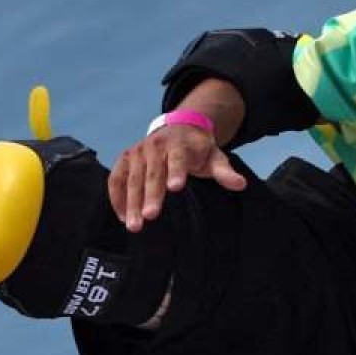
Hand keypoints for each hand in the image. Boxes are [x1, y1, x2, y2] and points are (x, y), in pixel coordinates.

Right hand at [108, 124, 245, 231]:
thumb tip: (239, 184)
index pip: (178, 158)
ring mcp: (137, 152)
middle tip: (150, 216)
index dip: (176, 171)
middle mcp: (155, 146)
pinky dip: (116, 198)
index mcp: (179, 144)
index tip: (176, 188)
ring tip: (134, 226)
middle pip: (152, 173)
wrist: (178, 129)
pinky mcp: (125, 160)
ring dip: (131, 202)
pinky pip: (116, 179)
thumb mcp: (214, 157)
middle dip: (151, 195)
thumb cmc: (197, 150)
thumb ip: (224, 172)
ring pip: (132, 179)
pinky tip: (122, 217)